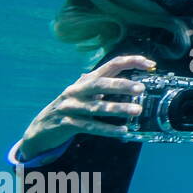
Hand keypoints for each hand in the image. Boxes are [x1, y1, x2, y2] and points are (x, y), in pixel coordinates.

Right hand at [17, 55, 153, 159]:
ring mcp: (71, 107)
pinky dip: (108, 130)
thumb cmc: (74, 106)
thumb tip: (138, 83)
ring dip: (118, 108)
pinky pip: (91, 127)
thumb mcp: (88, 92)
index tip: (149, 64)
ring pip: (96, 107)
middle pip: (101, 84)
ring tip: (137, 110)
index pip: (110, 64)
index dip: (130, 62)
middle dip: (121, 85)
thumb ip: (108, 85)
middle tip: (141, 88)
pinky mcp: (67, 124)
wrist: (43, 126)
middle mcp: (77, 90)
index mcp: (87, 80)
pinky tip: (123, 131)